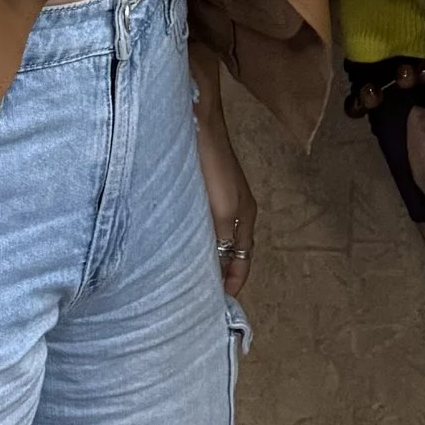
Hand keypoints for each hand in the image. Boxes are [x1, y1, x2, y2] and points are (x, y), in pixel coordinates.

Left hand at [189, 44, 256, 296]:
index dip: (234, 281)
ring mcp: (221, 196)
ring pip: (216, 236)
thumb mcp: (220, 209)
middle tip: (201, 295)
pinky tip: (179, 241)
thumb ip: (220, 238)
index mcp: (245, 216)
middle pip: (232, 249)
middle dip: (221, 272)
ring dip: (207, 255)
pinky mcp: (204, 186)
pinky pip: (203, 221)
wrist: (197, 120)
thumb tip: (217, 266)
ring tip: (189, 274)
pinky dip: (197, 237)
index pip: (244, 259)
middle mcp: (237, 208)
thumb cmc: (210, 164)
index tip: (220, 304)